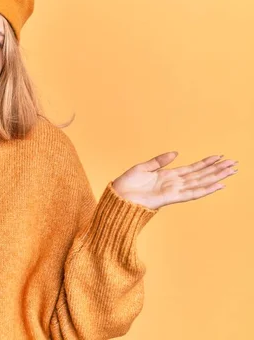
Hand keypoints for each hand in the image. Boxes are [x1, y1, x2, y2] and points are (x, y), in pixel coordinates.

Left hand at [111, 152, 238, 209]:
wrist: (117, 197)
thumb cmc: (127, 184)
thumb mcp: (143, 167)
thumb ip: (160, 160)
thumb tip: (176, 153)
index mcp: (168, 175)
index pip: (192, 168)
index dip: (205, 163)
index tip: (219, 157)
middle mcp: (174, 184)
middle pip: (200, 175)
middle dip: (217, 169)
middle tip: (234, 163)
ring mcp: (174, 191)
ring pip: (200, 183)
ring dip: (216, 178)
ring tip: (231, 171)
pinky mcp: (170, 198)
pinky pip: (191, 194)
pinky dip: (205, 190)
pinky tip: (217, 185)